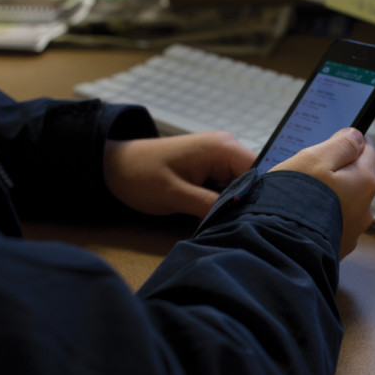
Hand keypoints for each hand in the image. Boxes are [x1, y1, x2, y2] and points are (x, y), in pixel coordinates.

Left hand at [103, 132, 256, 217]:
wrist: (113, 166)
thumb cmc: (140, 175)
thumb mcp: (175, 195)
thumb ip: (210, 205)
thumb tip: (240, 216)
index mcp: (222, 147)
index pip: (260, 171)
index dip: (261, 196)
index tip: (255, 221)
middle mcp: (226, 148)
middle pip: (252, 180)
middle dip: (245, 203)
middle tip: (236, 227)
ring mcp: (219, 158)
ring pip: (241, 187)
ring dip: (232, 205)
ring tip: (223, 223)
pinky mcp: (211, 169)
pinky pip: (227, 188)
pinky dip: (222, 203)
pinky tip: (213, 216)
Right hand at [270, 128, 374, 258]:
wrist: (281, 247)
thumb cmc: (296, 200)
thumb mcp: (315, 158)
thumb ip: (341, 144)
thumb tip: (357, 136)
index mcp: (364, 182)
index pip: (367, 150)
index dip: (347, 143)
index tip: (330, 144)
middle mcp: (365, 208)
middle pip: (354, 178)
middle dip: (335, 173)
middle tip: (307, 173)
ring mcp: (352, 231)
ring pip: (342, 202)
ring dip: (327, 197)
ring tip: (300, 199)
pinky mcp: (337, 246)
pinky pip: (331, 223)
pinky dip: (319, 218)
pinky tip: (300, 217)